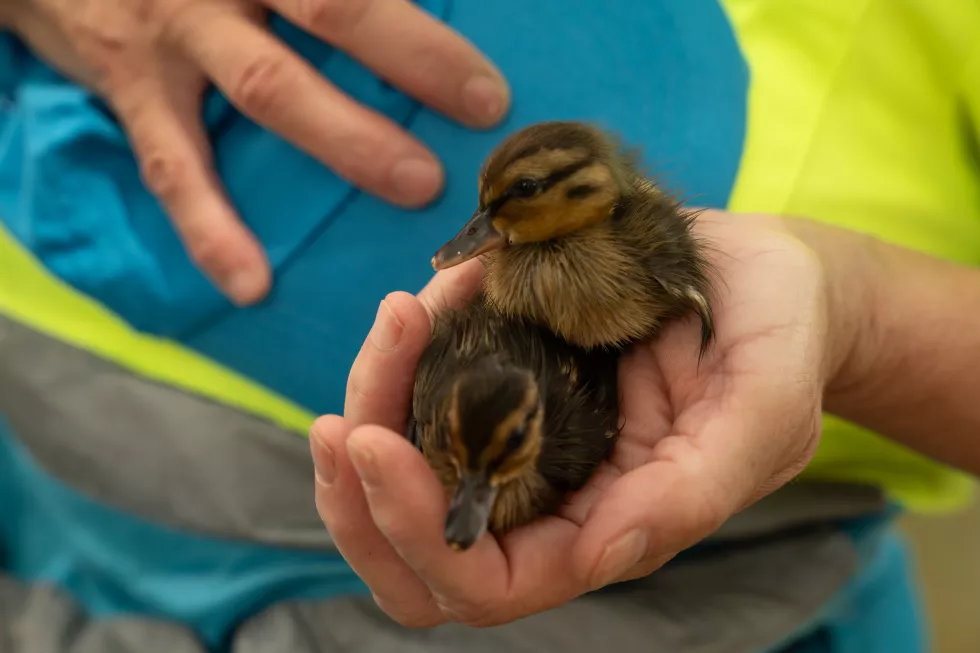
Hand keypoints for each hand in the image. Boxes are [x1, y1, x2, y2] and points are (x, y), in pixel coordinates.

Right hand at [4, 0, 507, 303]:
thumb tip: (419, 16)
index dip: (421, 23)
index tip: (488, 75)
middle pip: (330, 8)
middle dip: (410, 59)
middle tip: (480, 107)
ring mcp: (175, 35)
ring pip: (268, 88)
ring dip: (345, 140)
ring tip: (413, 185)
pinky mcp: (130, 90)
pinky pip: (173, 168)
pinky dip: (210, 229)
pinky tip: (250, 284)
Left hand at [310, 210, 841, 626]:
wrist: (769, 275)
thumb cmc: (781, 343)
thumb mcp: (762, 412)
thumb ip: (693, 492)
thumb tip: (597, 560)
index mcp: (604, 526)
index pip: (485, 582)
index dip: (415, 535)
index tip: (372, 445)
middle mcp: (546, 493)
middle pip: (414, 544)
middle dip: (360, 493)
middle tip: (343, 418)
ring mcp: (518, 432)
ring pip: (404, 460)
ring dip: (373, 400)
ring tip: (398, 319)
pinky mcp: (505, 371)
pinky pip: (425, 381)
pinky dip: (408, 347)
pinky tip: (435, 292)